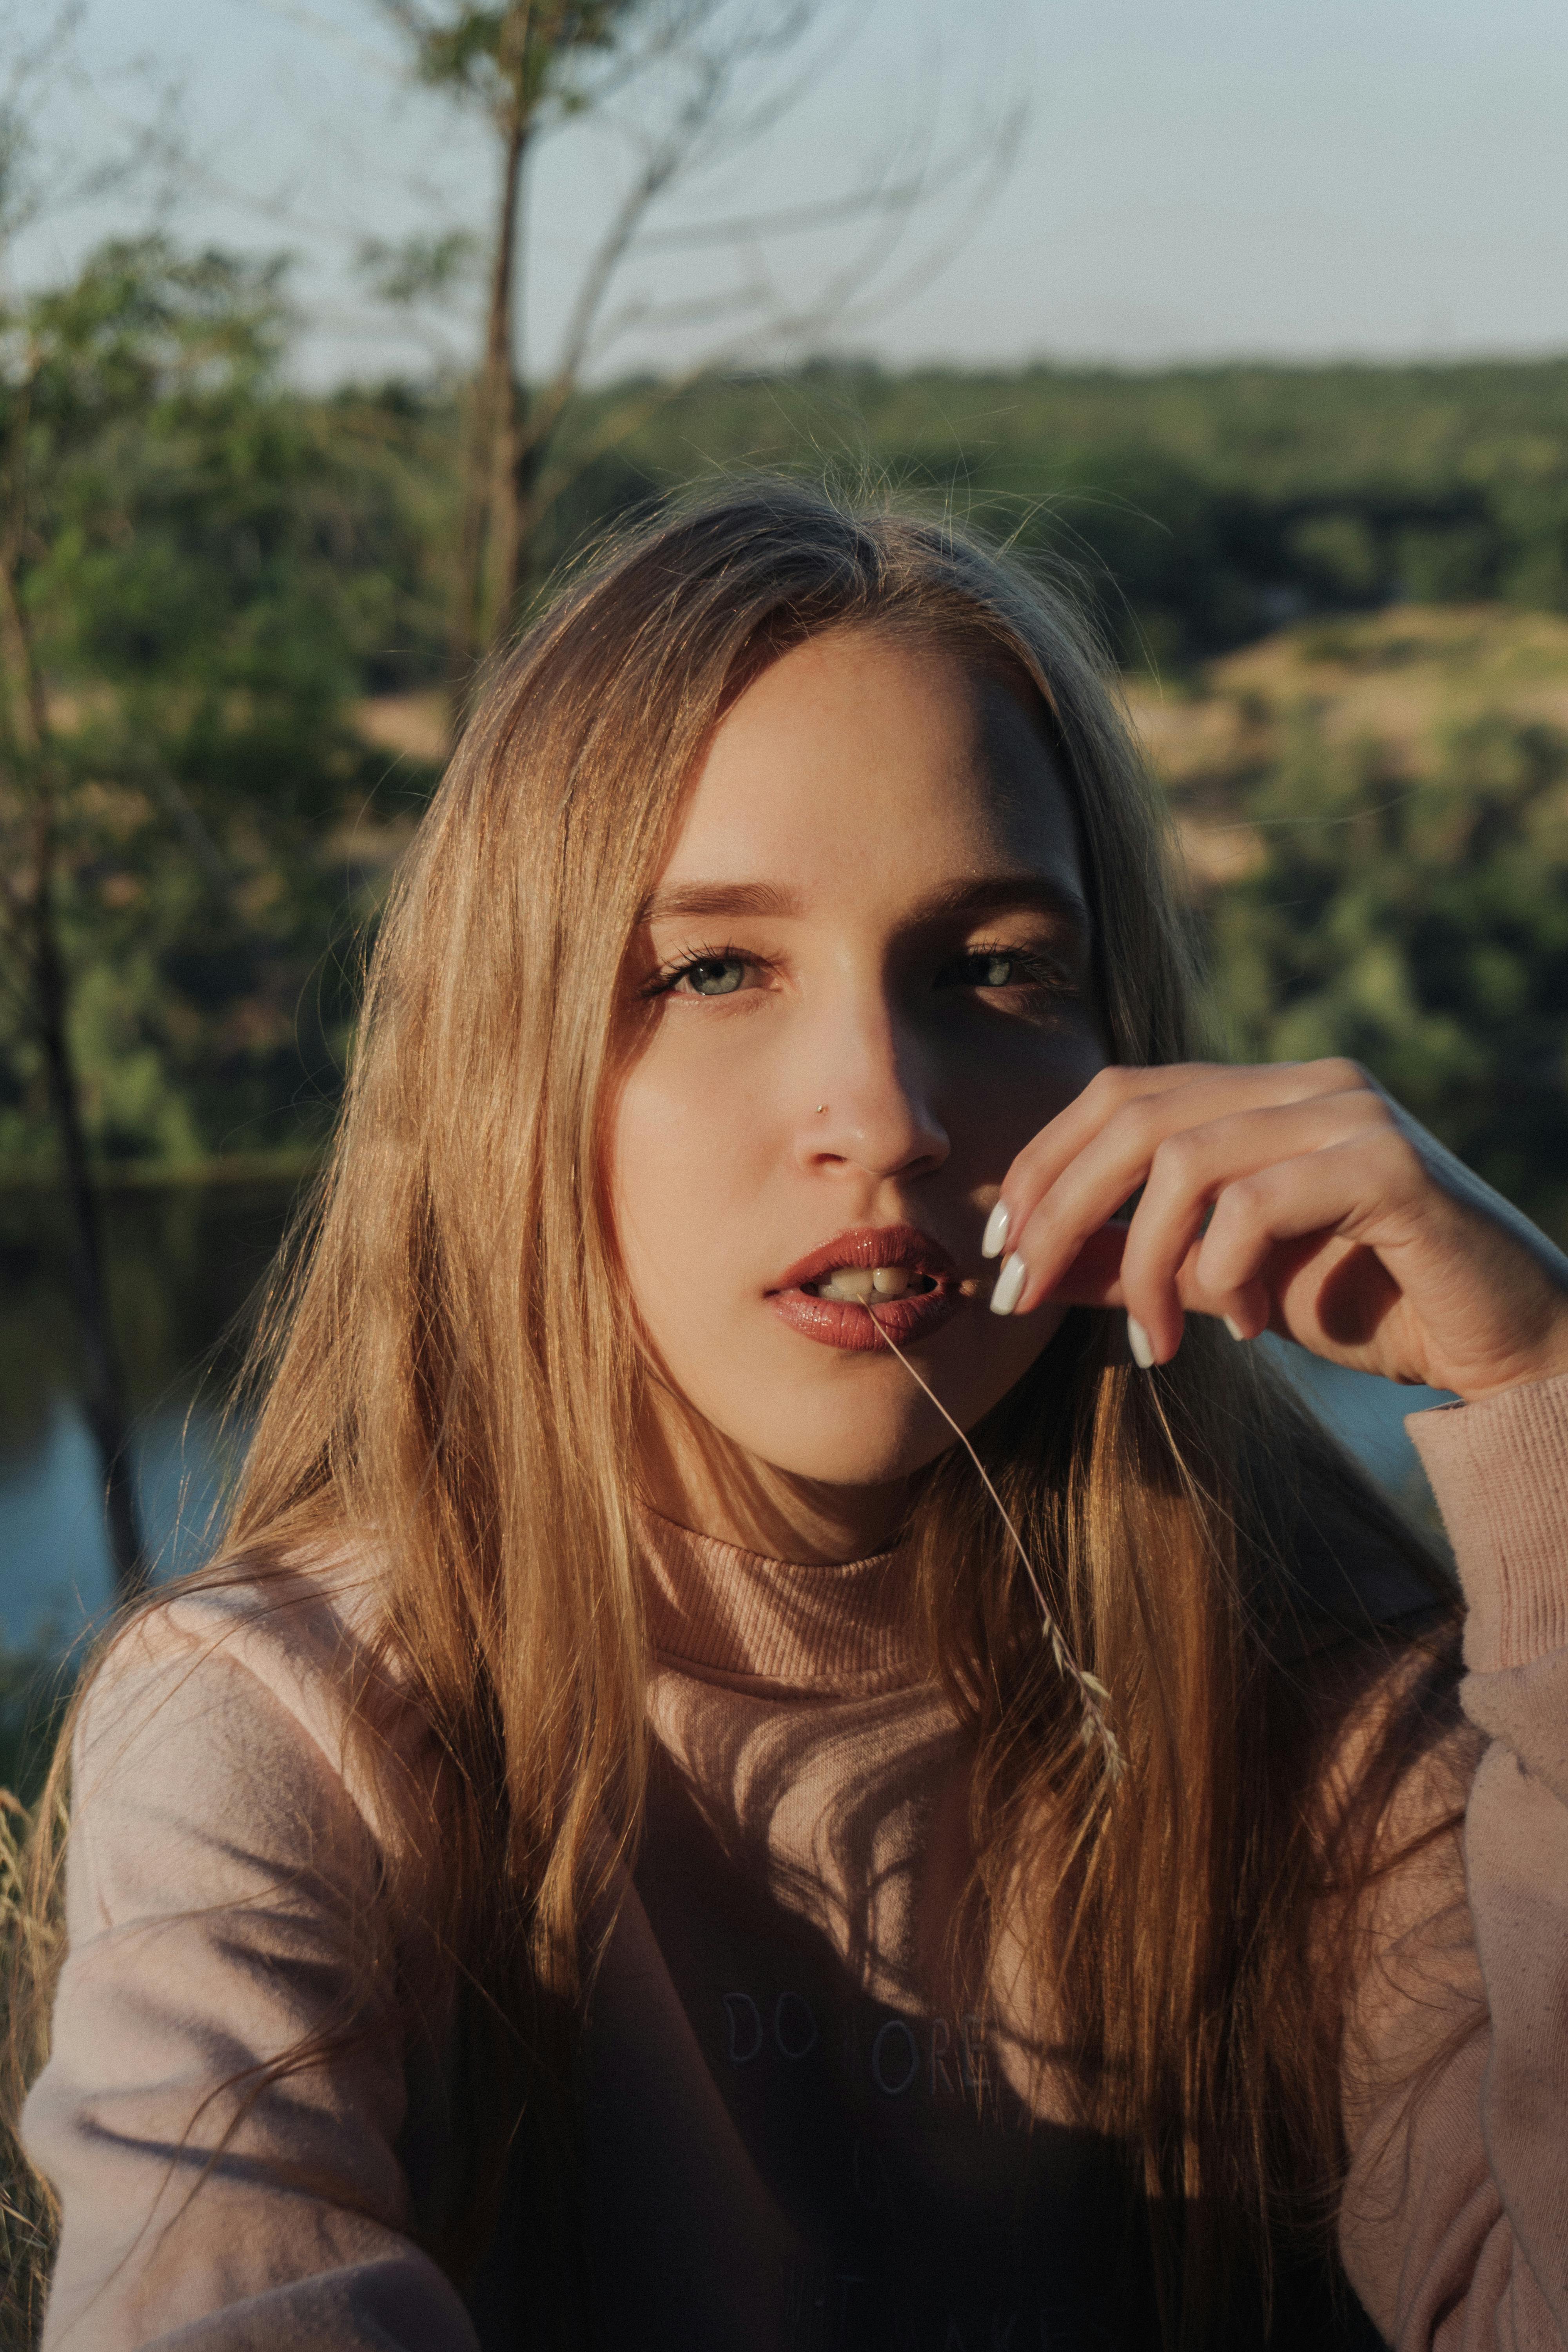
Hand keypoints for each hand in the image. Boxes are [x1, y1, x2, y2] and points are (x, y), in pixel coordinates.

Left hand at [984, 1059, 1567, 1402]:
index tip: (997, 1250)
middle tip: (1021, 1296)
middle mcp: (1305, 1083)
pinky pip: (1261, 1200)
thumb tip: (1036, 1265)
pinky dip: (1224, 1270)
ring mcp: (1350, 1112)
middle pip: (1134, 1115)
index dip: (1043, 1165)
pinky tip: (1238, 1326)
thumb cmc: (1368, 1306)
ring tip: (1152, 1342)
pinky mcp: (1389, 1164)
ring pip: (1186, 1161)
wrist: (1500, 1345)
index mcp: (1262, 1094)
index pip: (1118, 1094)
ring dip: (1142, 1263)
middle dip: (1058, 1210)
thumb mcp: (1224, 1287)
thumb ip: (1136, 1264)